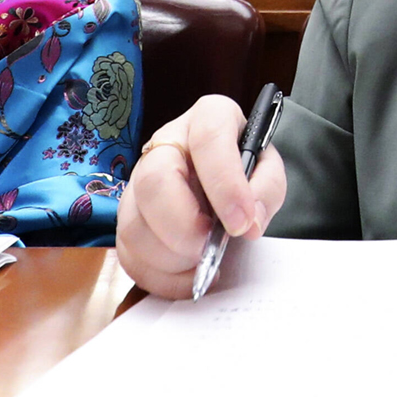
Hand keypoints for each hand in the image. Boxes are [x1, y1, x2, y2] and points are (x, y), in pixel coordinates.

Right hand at [116, 95, 286, 298]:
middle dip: (182, 226)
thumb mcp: (268, 170)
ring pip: (133, 224)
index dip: (224, 183)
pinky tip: (189, 276)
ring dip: (170, 257)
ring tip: (202, 263)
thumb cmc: (244, 171)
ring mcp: (138, 182)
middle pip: (153, 182)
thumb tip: (250, 223)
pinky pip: (129, 255)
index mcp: (207, 119)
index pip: (208, 138)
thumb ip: (266, 189)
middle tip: (209, 248)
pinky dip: (160, 277)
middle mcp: (165, 145)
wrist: (223, 184)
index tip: (242, 222)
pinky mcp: (129, 218)